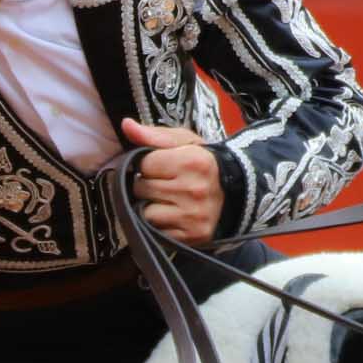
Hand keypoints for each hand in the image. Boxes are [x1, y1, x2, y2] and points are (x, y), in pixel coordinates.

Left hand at [120, 119, 221, 245]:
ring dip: (150, 207)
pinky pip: (156, 231)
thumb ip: (153, 135)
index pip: (144, 164)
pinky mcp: (190, 236)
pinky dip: (159, 224)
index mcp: (191, 161)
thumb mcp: (184, 142)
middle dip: (147, 185)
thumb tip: (126, 125)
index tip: (161, 167)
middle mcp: (193, 189)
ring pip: (145, 212)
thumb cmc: (203, 164)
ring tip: (167, 200)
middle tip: (165, 184)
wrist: (235, 193)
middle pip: (142, 188)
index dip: (148, 165)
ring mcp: (192, 216)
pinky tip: (172, 215)